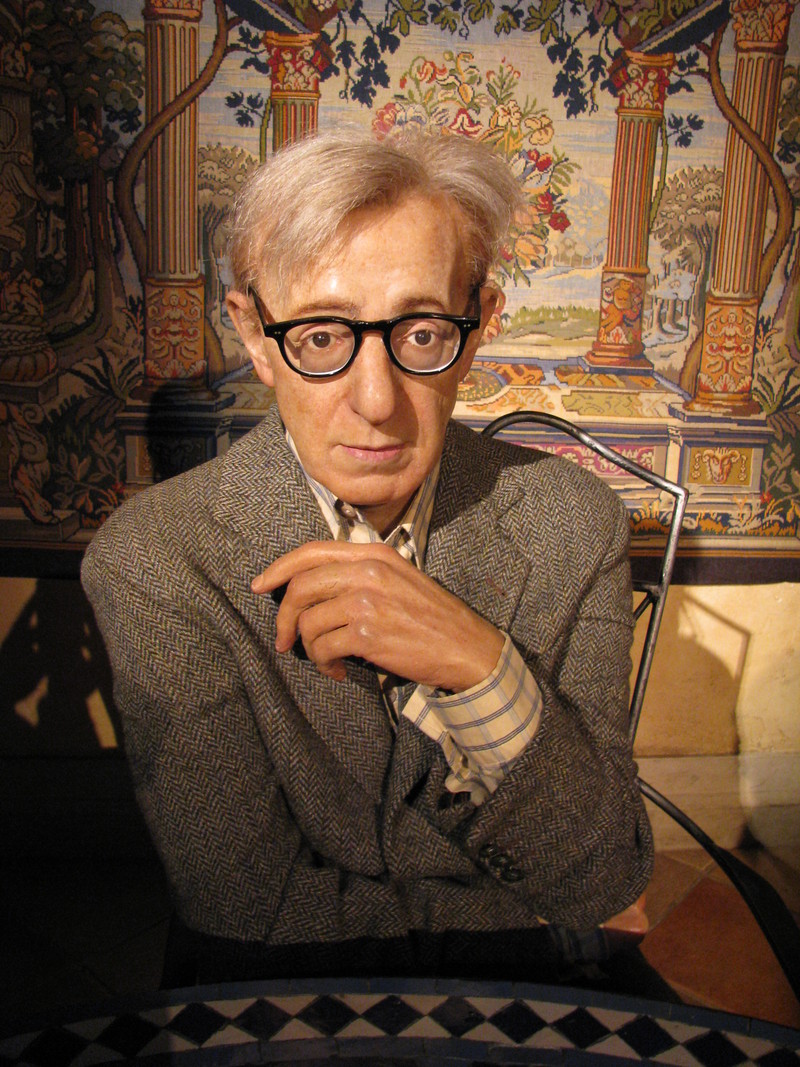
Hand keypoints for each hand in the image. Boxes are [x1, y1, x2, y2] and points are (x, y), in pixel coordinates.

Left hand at [252, 541, 503, 687]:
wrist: (468, 647)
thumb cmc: (434, 618)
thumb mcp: (400, 578)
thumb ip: (362, 574)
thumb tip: (315, 590)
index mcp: (374, 555)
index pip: (312, 552)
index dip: (279, 568)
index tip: (261, 585)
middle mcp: (368, 572)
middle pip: (301, 587)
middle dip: (284, 617)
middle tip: (283, 640)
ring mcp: (367, 602)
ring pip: (308, 622)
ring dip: (309, 648)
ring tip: (326, 660)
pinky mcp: (368, 634)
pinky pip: (323, 647)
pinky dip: (324, 664)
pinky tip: (338, 671)